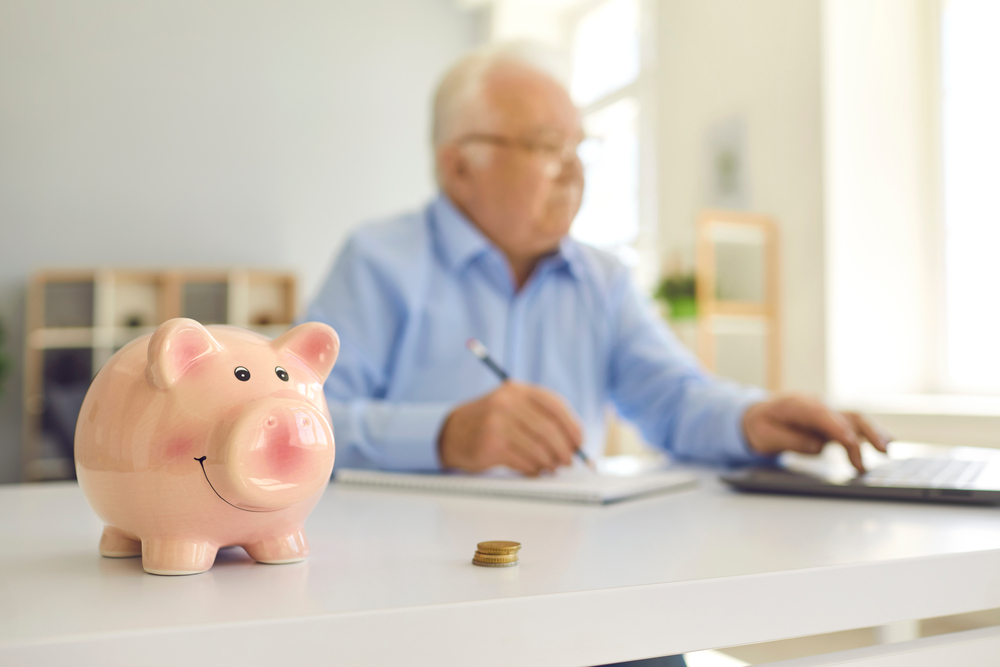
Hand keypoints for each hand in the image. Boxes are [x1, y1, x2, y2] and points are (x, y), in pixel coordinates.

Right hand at [438, 381, 583, 475]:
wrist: (452, 432)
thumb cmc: (489, 421)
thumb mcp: (512, 406)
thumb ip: (540, 416)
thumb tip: (573, 441)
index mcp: (517, 390)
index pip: (555, 406)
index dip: (572, 426)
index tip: (579, 442)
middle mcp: (507, 403)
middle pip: (549, 430)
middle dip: (564, 449)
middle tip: (568, 461)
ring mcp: (497, 424)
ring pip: (538, 449)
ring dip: (550, 462)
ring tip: (552, 467)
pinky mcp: (491, 445)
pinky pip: (524, 462)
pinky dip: (535, 469)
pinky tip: (535, 470)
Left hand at [742, 394, 892, 473]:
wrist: (758, 415)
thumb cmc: (761, 425)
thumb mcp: (765, 435)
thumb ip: (791, 440)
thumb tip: (819, 446)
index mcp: (795, 404)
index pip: (819, 414)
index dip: (836, 426)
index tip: (849, 441)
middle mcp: (816, 405)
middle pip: (844, 414)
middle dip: (864, 430)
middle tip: (881, 448)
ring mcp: (826, 413)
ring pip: (854, 420)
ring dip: (872, 434)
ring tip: (886, 450)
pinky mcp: (831, 423)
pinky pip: (852, 428)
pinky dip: (868, 436)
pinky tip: (883, 445)